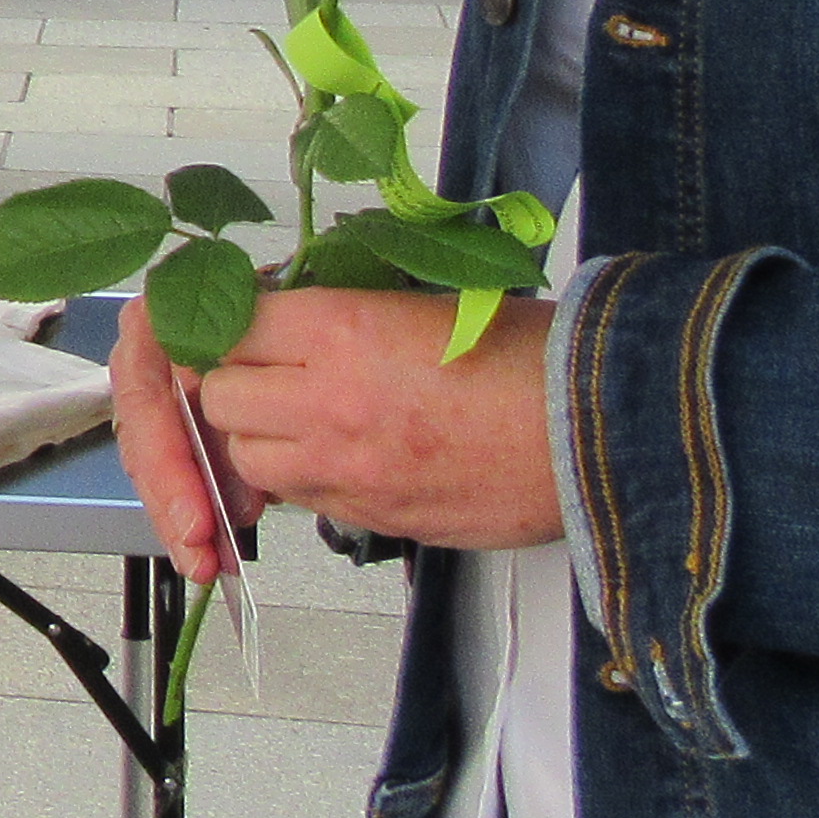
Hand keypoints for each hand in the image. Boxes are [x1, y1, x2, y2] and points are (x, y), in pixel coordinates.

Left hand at [111, 288, 560, 580]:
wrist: (598, 437)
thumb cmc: (537, 363)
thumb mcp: (434, 298)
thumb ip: (354, 305)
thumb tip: (303, 308)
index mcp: (342, 330)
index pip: (230, 326)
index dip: (235, 324)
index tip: (249, 323)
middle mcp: (329, 402)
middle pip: (220, 398)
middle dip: (237, 383)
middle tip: (271, 370)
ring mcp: (346, 469)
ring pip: (249, 458)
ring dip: (263, 437)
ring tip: (307, 417)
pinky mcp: (371, 518)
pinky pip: (299, 500)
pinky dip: (305, 479)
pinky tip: (345, 455)